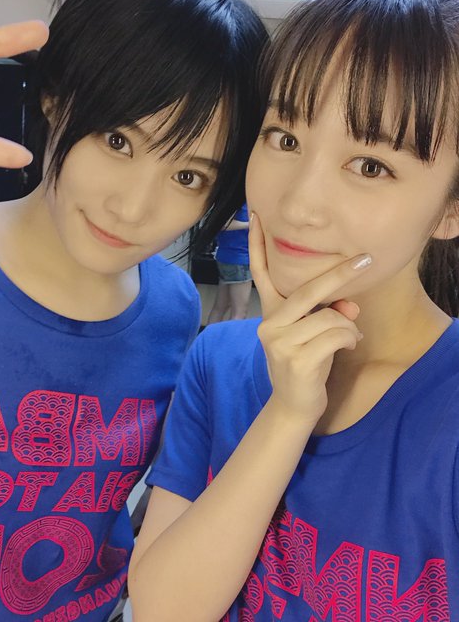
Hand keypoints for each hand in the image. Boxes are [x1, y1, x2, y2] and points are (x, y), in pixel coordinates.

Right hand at [249, 212, 370, 422]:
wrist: (293, 406)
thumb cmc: (306, 364)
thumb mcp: (314, 333)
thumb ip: (326, 312)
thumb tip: (349, 304)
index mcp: (270, 313)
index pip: (260, 273)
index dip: (257, 244)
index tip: (255, 215)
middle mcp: (269, 323)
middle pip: (308, 289)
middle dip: (341, 274)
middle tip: (366, 260)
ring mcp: (280, 342)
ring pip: (331, 316)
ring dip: (349, 327)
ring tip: (349, 338)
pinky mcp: (296, 359)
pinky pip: (337, 335)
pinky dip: (351, 339)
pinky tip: (349, 348)